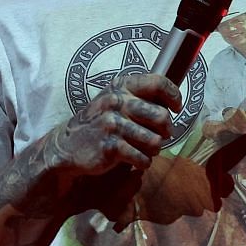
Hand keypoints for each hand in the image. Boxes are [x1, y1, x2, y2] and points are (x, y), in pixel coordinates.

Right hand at [47, 72, 181, 175]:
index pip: (158, 82)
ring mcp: (112, 124)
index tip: (176, 108)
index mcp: (121, 87)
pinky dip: (143, 162)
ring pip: (155, 141)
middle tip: (160, 136)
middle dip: (166, 131)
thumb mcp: (116, 101)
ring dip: (154, 149)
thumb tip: (173, 103)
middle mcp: (117, 102)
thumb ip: (140, 98)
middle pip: (161, 116)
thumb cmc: (101, 123)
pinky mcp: (110, 146)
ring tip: (145, 150)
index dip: (173, 96)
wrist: (69, 146)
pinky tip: (135, 160)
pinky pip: (142, 157)